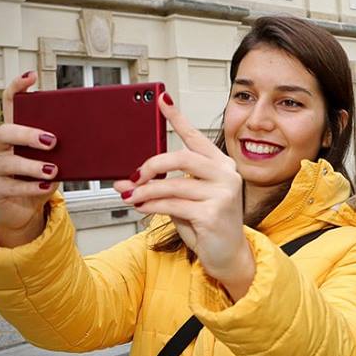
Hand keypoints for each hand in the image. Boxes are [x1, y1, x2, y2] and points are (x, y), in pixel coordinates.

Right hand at [0, 72, 59, 247]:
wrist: (25, 208)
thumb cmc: (40, 178)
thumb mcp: (55, 159)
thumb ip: (66, 147)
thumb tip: (96, 136)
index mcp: (14, 132)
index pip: (10, 103)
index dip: (18, 88)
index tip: (32, 77)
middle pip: (5, 131)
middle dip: (29, 134)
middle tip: (52, 140)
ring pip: (7, 161)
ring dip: (33, 165)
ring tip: (53, 169)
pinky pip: (10, 186)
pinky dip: (31, 187)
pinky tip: (45, 186)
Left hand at [114, 93, 253, 300]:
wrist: (228, 255)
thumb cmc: (208, 226)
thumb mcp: (183, 201)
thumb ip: (161, 187)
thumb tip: (127, 182)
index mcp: (220, 165)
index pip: (195, 137)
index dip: (177, 117)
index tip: (162, 100)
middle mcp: (226, 174)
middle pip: (182, 157)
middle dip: (153, 164)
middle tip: (135, 175)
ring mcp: (223, 193)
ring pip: (173, 183)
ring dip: (145, 191)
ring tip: (131, 196)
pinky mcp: (213, 213)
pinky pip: (172, 204)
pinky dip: (151, 205)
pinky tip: (142, 207)